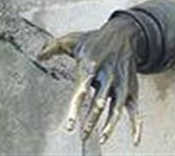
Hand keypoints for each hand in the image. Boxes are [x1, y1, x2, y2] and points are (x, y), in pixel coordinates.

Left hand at [38, 15, 143, 146]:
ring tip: (100, 139)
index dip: (75, 109)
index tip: (69, 126)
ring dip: (109, 126)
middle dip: (91, 121)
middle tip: (83, 136)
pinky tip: (134, 140)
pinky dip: (136, 125)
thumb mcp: (71, 40)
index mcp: (89, 66)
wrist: (122, 34)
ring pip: (116, 109)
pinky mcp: (131, 88)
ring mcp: (120, 83)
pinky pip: (135, 109)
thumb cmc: (92, 39)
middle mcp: (106, 76)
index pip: (80, 91)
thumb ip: (52, 47)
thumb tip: (38, 56)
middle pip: (98, 103)